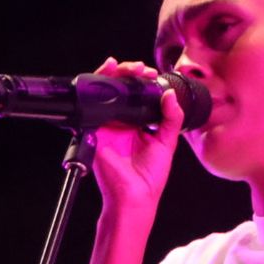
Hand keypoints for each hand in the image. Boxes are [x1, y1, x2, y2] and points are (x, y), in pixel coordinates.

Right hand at [89, 57, 182, 219]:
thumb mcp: (167, 142)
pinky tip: (107, 75)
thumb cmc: (150, 177)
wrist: (136, 196)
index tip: (153, 74)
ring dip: (113, 74)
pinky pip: (92, 105)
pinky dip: (96, 88)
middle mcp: (119, 123)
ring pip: (103, 92)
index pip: (135, 95)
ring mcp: (105, 126)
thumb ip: (171, 118)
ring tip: (127, 67)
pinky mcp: (95, 131)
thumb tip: (170, 95)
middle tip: (141, 69)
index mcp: (136, 124)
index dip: (141, 80)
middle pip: (118, 89)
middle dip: (127, 72)